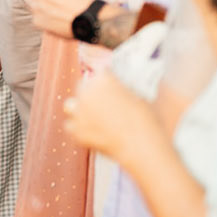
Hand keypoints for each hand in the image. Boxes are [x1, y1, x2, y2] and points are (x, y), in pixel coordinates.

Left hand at [63, 46, 151, 160]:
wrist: (142, 145)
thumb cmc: (145, 119)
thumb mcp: (137, 94)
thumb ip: (123, 87)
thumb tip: (120, 87)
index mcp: (103, 78)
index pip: (99, 72)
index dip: (105, 79)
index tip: (109, 85)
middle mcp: (86, 92)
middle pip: (82, 86)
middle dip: (91, 93)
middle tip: (103, 103)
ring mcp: (79, 112)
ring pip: (70, 105)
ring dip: (79, 108)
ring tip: (91, 116)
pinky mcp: (76, 131)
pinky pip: (71, 126)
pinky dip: (79, 129)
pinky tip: (91, 133)